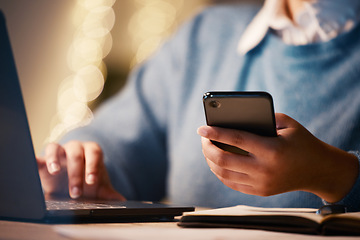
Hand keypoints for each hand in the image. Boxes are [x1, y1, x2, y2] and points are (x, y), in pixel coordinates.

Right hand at [37, 141, 124, 200]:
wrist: (73, 182)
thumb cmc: (88, 180)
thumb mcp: (98, 187)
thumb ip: (108, 193)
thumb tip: (121, 200)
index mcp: (91, 151)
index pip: (94, 153)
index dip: (93, 165)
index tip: (92, 181)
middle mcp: (75, 148)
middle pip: (76, 154)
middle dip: (76, 174)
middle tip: (76, 192)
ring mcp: (59, 151)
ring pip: (55, 147)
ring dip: (55, 159)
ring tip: (55, 172)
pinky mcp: (44, 159)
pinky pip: (38, 156)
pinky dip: (36, 160)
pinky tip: (34, 165)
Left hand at [198, 113, 358, 202]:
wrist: (318, 170)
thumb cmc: (301, 142)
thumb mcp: (287, 124)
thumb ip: (263, 117)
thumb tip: (233, 118)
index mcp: (271, 150)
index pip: (235, 139)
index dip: (215, 133)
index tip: (201, 128)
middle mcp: (264, 169)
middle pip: (223, 159)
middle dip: (207, 148)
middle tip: (203, 138)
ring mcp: (261, 183)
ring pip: (223, 173)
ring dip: (210, 160)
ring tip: (208, 149)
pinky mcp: (259, 191)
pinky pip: (231, 183)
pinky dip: (219, 172)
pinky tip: (216, 162)